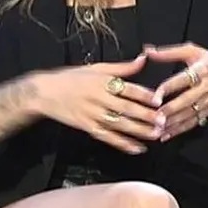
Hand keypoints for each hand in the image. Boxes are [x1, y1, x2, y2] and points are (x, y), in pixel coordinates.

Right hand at [33, 55, 164, 153]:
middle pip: (125, 109)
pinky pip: (107, 137)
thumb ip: (122, 67)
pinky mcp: (87, 127)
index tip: (159, 100)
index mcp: (102, 82)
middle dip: (145, 116)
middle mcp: (98, 99)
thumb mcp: (96, 68)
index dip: (143, 95)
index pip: (127, 89)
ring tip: (156, 135)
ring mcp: (92, 115)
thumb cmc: (72, 77)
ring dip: (138, 131)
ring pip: (119, 125)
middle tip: (164, 121)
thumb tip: (144, 58)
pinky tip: (137, 148)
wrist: (43, 93)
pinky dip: (122, 144)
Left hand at [146, 43, 207, 140]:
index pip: (182, 80)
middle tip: (154, 117)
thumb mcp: (194, 52)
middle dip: (170, 110)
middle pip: (186, 100)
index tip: (154, 97)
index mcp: (201, 70)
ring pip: (188, 114)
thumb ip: (169, 53)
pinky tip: (166, 135)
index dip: (168, 88)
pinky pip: (192, 122)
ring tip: (156, 129)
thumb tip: (147, 51)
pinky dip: (179, 130)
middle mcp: (205, 87)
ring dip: (172, 123)